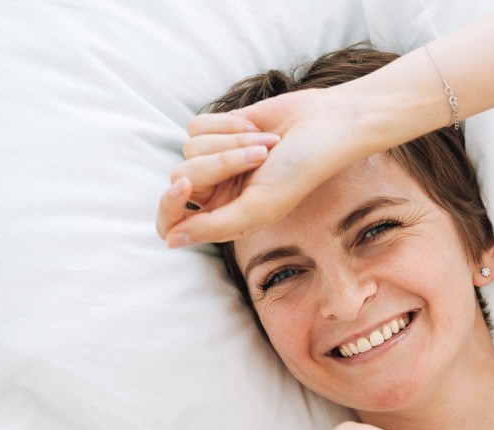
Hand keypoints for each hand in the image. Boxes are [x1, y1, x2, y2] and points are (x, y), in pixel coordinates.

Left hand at [157, 86, 378, 246]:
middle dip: (220, 164)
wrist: (323, 126)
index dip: (170, 206)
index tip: (186, 187)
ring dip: (231, 143)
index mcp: (224, 218)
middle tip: (260, 160)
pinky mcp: (218, 130)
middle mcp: (216, 191)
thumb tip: (171, 240)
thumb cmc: (298, 173)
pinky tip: (256, 130)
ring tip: (265, 146)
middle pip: (181, 178)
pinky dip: (228, 125)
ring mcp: (215, 159)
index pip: (172, 223)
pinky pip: (196, 125)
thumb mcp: (259, 208)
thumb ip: (214, 227)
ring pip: (190, 149)